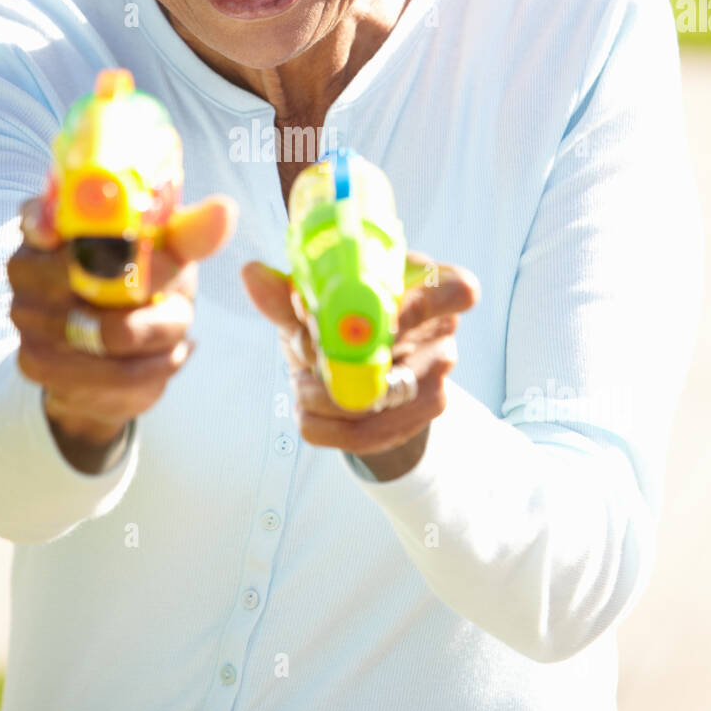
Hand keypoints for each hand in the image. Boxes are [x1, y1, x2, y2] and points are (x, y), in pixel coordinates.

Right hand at [8, 190, 237, 469]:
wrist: (114, 356)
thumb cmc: (141, 283)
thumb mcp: (166, 252)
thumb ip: (190, 232)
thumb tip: (225, 211)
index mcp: (49, 225)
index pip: (39, 216)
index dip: (51, 223)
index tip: (71, 231)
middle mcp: (24, 268)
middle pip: (89, 277)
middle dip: (152, 291)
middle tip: (183, 301)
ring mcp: (25, 317)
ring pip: (109, 330)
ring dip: (161, 333)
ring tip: (177, 328)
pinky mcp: (36, 364)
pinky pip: (110, 373)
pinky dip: (153, 367)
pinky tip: (166, 356)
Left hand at [241, 253, 479, 479]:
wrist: (354, 376)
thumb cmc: (339, 324)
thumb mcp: (314, 305)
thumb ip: (287, 294)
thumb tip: (252, 275)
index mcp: (429, 290)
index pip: (458, 291)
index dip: (416, 307)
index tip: (366, 317)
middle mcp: (440, 338)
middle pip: (403, 352)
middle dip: (345, 360)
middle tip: (308, 356)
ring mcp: (433, 384)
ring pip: (382, 402)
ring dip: (328, 397)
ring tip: (301, 384)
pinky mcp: (412, 424)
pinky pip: (367, 436)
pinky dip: (326, 427)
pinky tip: (307, 412)